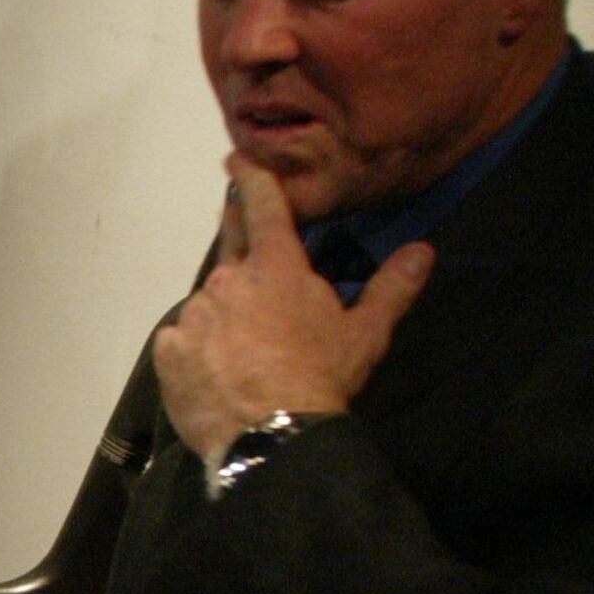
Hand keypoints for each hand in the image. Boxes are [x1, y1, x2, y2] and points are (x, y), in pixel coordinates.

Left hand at [151, 156, 433, 462]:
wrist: (271, 434)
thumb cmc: (321, 377)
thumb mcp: (365, 334)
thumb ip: (392, 288)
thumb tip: (425, 250)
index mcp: (275, 267)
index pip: (262, 207)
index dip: (250, 179)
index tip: (236, 159)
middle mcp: (228, 281)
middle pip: (228, 244)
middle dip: (234, 230)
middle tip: (234, 225)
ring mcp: (194, 315)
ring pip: (208, 301)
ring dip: (223, 310)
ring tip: (241, 343)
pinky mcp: (169, 350)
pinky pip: (181, 339)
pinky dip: (195, 348)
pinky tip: (213, 370)